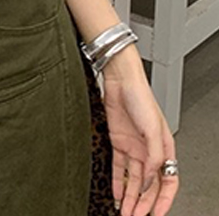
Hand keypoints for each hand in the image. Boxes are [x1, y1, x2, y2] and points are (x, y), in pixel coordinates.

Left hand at [101, 71, 179, 214]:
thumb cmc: (141, 98)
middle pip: (149, 185)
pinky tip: (116, 193)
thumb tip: (150, 180)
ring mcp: (134, 147)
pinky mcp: (118, 141)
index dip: (163, 200)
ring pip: (134, 179)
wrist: (120, 81)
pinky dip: (117, 181)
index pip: (168, 182)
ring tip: (125, 212)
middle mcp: (149, 151)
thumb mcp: (153, 130)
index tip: (156, 215)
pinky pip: (118, 167)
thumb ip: (154, 157)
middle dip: (143, 203)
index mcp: (165, 149)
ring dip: (130, 196)